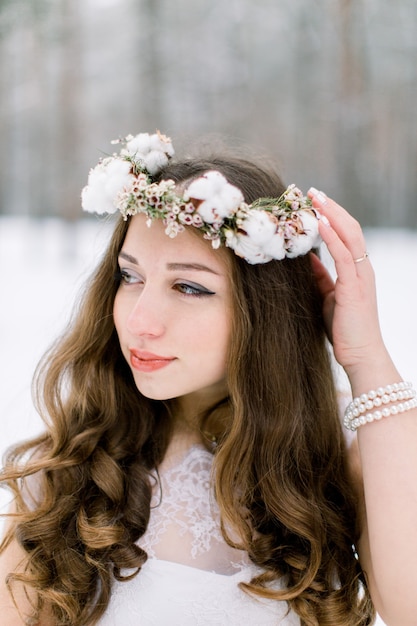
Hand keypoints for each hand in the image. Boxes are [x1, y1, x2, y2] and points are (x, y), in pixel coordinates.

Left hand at [307, 188, 387, 377]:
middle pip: (350, 228)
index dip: (331, 216)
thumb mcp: (328, 297)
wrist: (359, 355)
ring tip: (315, 198)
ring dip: (332, 214)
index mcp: (356, 271)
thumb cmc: (344, 329)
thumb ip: (321, 276)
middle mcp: (362, 269)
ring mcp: (361, 276)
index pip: (346, 235)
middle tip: (312, 191)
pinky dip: (332, 236)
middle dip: (331, 207)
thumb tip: (307, 258)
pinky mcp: (354, 287)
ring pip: (350, 235)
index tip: (313, 202)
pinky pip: (344, 255)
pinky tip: (320, 222)